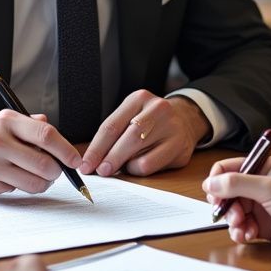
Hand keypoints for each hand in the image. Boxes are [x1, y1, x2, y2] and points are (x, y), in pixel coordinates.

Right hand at [0, 111, 82, 196]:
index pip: (45, 135)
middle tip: (55, 171)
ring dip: (42, 182)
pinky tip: (10, 176)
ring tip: (35, 175)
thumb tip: (62, 143)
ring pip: (33, 183)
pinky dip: (20, 186)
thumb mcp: (9, 121)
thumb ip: (35, 126)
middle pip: (43, 164)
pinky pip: (17, 190)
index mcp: (7, 121)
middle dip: (56, 171)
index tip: (76, 160)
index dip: (66, 150)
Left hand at [80, 91, 210, 177]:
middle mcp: (158, 109)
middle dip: (110, 158)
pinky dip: (140, 169)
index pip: (112, 126)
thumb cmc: (149, 121)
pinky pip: (152, 165)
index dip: (96, 148)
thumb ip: (113, 134)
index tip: (85, 165)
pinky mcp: (180, 147)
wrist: (185, 119)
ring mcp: (172, 128)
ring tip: (121, 166)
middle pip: (128, 139)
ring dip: (126, 166)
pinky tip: (138, 164)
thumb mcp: (130, 116)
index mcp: (139, 99)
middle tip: (100, 171)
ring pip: (141, 156)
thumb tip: (92, 161)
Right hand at [203, 156, 270, 255]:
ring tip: (242, 228)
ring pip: (233, 213)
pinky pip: (242, 228)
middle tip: (232, 215)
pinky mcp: (263, 226)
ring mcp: (260, 206)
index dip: (217, 182)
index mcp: (261, 168)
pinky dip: (241, 232)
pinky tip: (248, 235)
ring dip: (233, 222)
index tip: (214, 196)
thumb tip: (210, 183)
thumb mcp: (270, 188)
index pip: (228, 169)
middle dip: (226, 206)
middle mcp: (258, 186)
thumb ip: (238, 184)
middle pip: (227, 194)